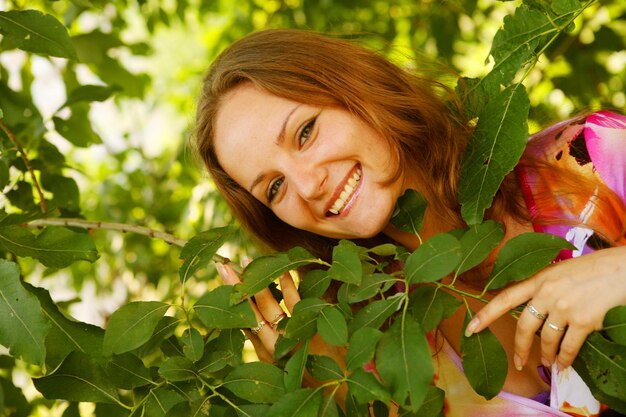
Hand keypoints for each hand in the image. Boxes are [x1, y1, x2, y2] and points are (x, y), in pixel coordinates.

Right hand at [216, 262, 299, 361]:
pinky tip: (283, 270)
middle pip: (247, 313)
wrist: (338, 389)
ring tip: (246, 261)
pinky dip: (288, 285)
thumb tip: (251, 317)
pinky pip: (295, 303)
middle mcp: (272, 346)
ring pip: (267, 307)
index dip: (232, 300)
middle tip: (223, 266)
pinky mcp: (309, 328)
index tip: (223, 278)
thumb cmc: (308, 370)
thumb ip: (266, 340)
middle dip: (234, 289)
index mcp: (263, 352)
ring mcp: (290, 337)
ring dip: (255, 283)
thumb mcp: (279, 360)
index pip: (242, 322)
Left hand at [465, 246, 625, 370]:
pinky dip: (564, 359)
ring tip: (548, 363)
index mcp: (539, 278)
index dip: (486, 315)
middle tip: (519, 362)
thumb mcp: (560, 271)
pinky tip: (563, 364)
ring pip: (546, 340)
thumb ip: (543, 288)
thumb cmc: (594, 269)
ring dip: (546, 355)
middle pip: (524, 326)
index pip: (505, 297)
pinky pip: (567, 348)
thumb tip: (531, 310)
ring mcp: (565, 307)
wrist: (624, 269)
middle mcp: (547, 292)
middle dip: (520, 348)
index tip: (471, 329)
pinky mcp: (583, 321)